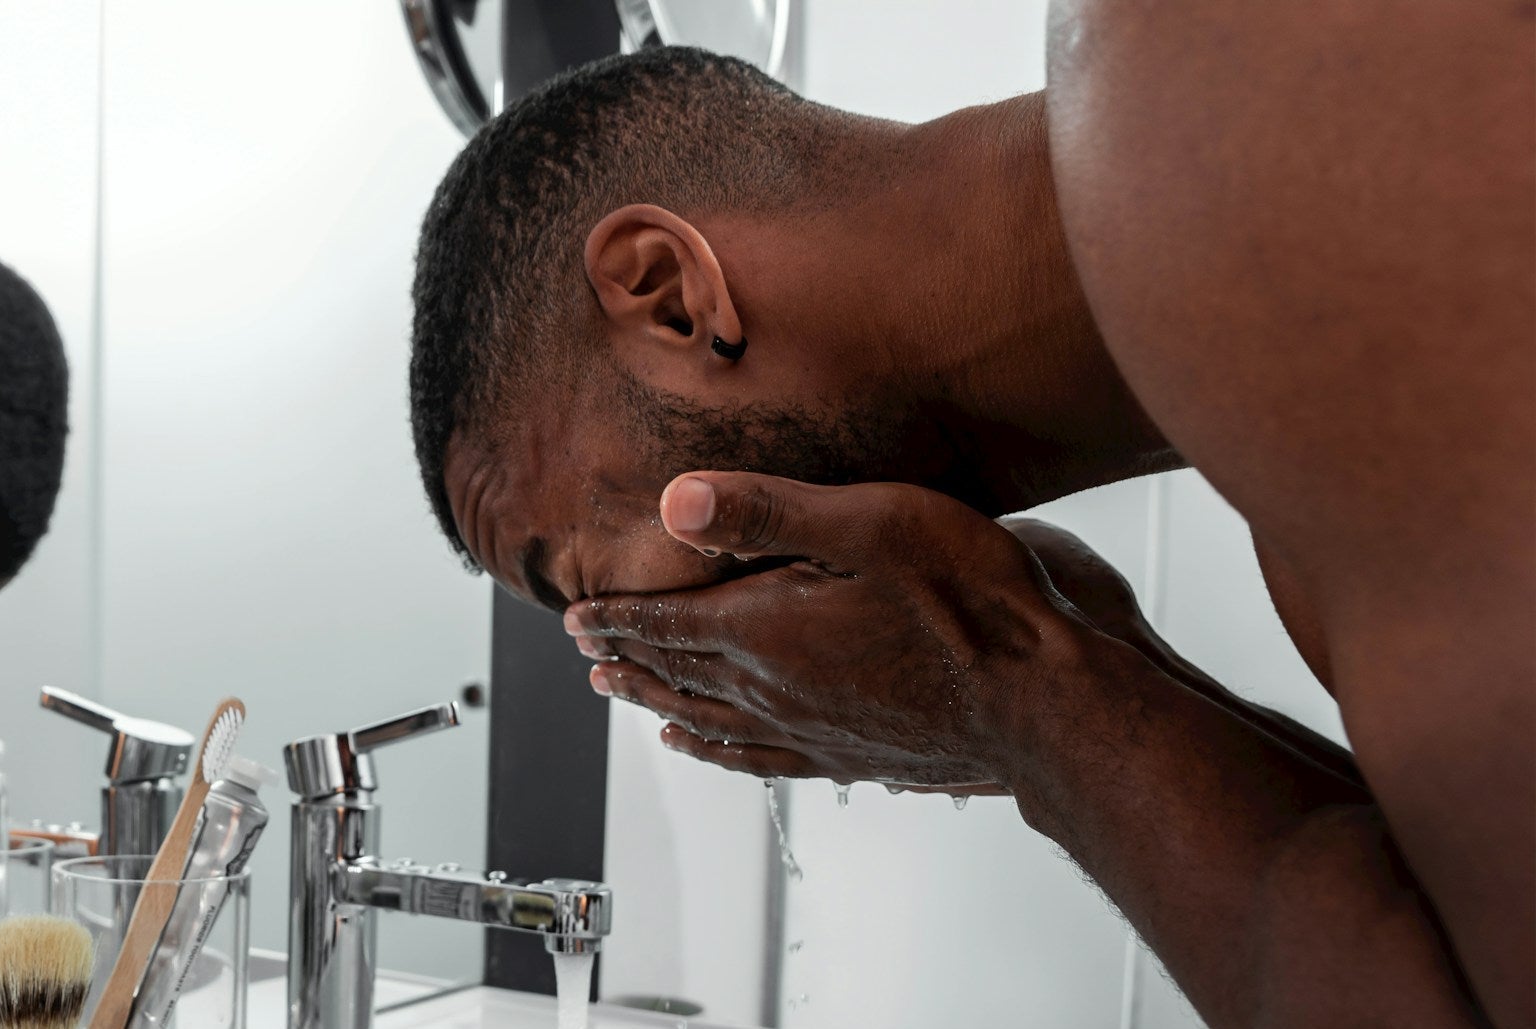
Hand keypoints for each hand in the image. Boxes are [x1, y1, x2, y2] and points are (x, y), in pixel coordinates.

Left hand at [569, 472, 1109, 791]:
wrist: (1049, 704)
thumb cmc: (977, 605)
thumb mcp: (870, 524)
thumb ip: (767, 512)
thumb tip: (674, 501)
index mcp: (767, 634)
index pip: (666, 624)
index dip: (616, 617)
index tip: (576, 616)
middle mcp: (776, 691)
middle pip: (675, 673)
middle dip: (624, 656)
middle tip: (584, 649)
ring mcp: (812, 730)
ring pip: (706, 720)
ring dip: (655, 702)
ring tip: (620, 695)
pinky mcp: (850, 755)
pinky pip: (756, 759)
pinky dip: (714, 751)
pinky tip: (705, 749)